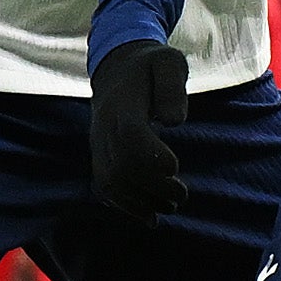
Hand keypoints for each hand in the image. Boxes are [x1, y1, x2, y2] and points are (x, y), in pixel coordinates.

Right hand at [89, 38, 191, 218]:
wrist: (117, 69)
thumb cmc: (150, 67)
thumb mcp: (168, 62)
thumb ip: (172, 87)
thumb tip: (175, 121)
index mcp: (122, 103)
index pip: (129, 134)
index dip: (150, 155)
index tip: (174, 167)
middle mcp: (104, 126)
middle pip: (121, 165)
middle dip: (152, 186)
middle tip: (181, 194)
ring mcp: (98, 143)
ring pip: (110, 181)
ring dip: (141, 201)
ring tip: (171, 206)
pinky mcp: (100, 156)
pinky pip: (105, 187)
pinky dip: (126, 206)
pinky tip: (150, 218)